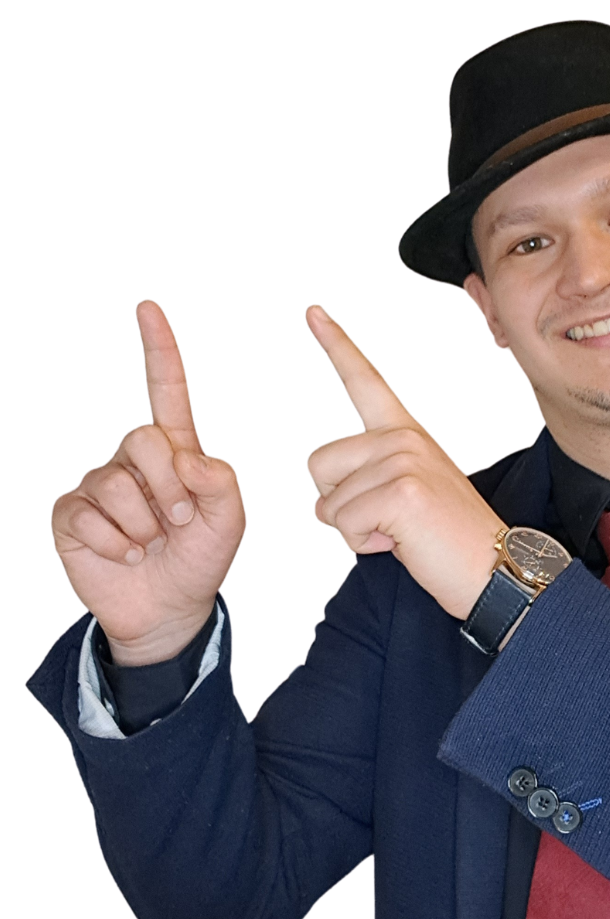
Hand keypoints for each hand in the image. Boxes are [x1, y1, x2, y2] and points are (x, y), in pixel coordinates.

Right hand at [50, 299, 246, 663]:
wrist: (169, 610)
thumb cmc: (199, 559)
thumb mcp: (228, 522)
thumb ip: (220, 483)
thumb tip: (186, 458)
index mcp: (174, 450)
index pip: (165, 391)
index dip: (159, 350)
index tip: (149, 308)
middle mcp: (133, 459)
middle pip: (144, 438)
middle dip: (169, 487)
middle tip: (180, 522)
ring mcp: (97, 484)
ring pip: (117, 483)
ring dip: (144, 524)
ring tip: (152, 544)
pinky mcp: (71, 514)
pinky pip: (89, 516)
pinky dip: (116, 543)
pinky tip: (126, 555)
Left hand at [304, 304, 503, 620]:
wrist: (495, 569)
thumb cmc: (446, 539)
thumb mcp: (406, 495)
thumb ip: (369, 479)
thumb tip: (325, 502)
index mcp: (405, 433)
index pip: (364, 381)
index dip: (336, 346)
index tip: (313, 311)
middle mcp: (403, 437)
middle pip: (318, 464)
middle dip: (337, 503)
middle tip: (388, 519)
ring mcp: (404, 460)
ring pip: (329, 502)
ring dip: (354, 530)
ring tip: (402, 532)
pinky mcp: (402, 491)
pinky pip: (344, 524)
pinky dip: (365, 546)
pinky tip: (403, 542)